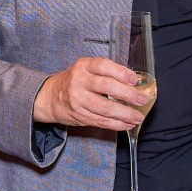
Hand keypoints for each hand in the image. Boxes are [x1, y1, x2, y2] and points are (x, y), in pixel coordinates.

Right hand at [32, 57, 146, 131]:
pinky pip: (101, 122)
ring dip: (125, 114)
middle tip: (141, 99)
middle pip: (107, 88)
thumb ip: (106, 73)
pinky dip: (117, 124)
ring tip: (138, 116)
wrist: (50, 97)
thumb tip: (134, 81)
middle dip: (128, 95)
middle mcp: (79, 82)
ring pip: (106, 109)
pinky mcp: (80, 116)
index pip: (104, 66)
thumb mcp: (85, 69)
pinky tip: (127, 124)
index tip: (135, 80)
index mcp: (83, 67)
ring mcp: (78, 101)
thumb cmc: (74, 81)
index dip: (121, 73)